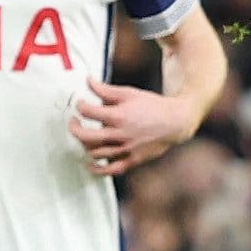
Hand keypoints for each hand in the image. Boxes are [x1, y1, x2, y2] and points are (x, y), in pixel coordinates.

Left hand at [71, 81, 195, 178]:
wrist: (176, 121)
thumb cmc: (153, 106)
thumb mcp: (129, 93)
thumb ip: (106, 90)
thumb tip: (88, 81)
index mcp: (119, 115)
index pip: (88, 111)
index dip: (80, 106)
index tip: (81, 104)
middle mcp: (120, 134)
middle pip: (86, 136)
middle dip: (75, 128)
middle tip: (74, 122)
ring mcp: (126, 149)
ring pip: (96, 152)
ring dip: (84, 145)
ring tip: (84, 137)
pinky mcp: (133, 160)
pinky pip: (111, 169)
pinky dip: (98, 169)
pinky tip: (90, 163)